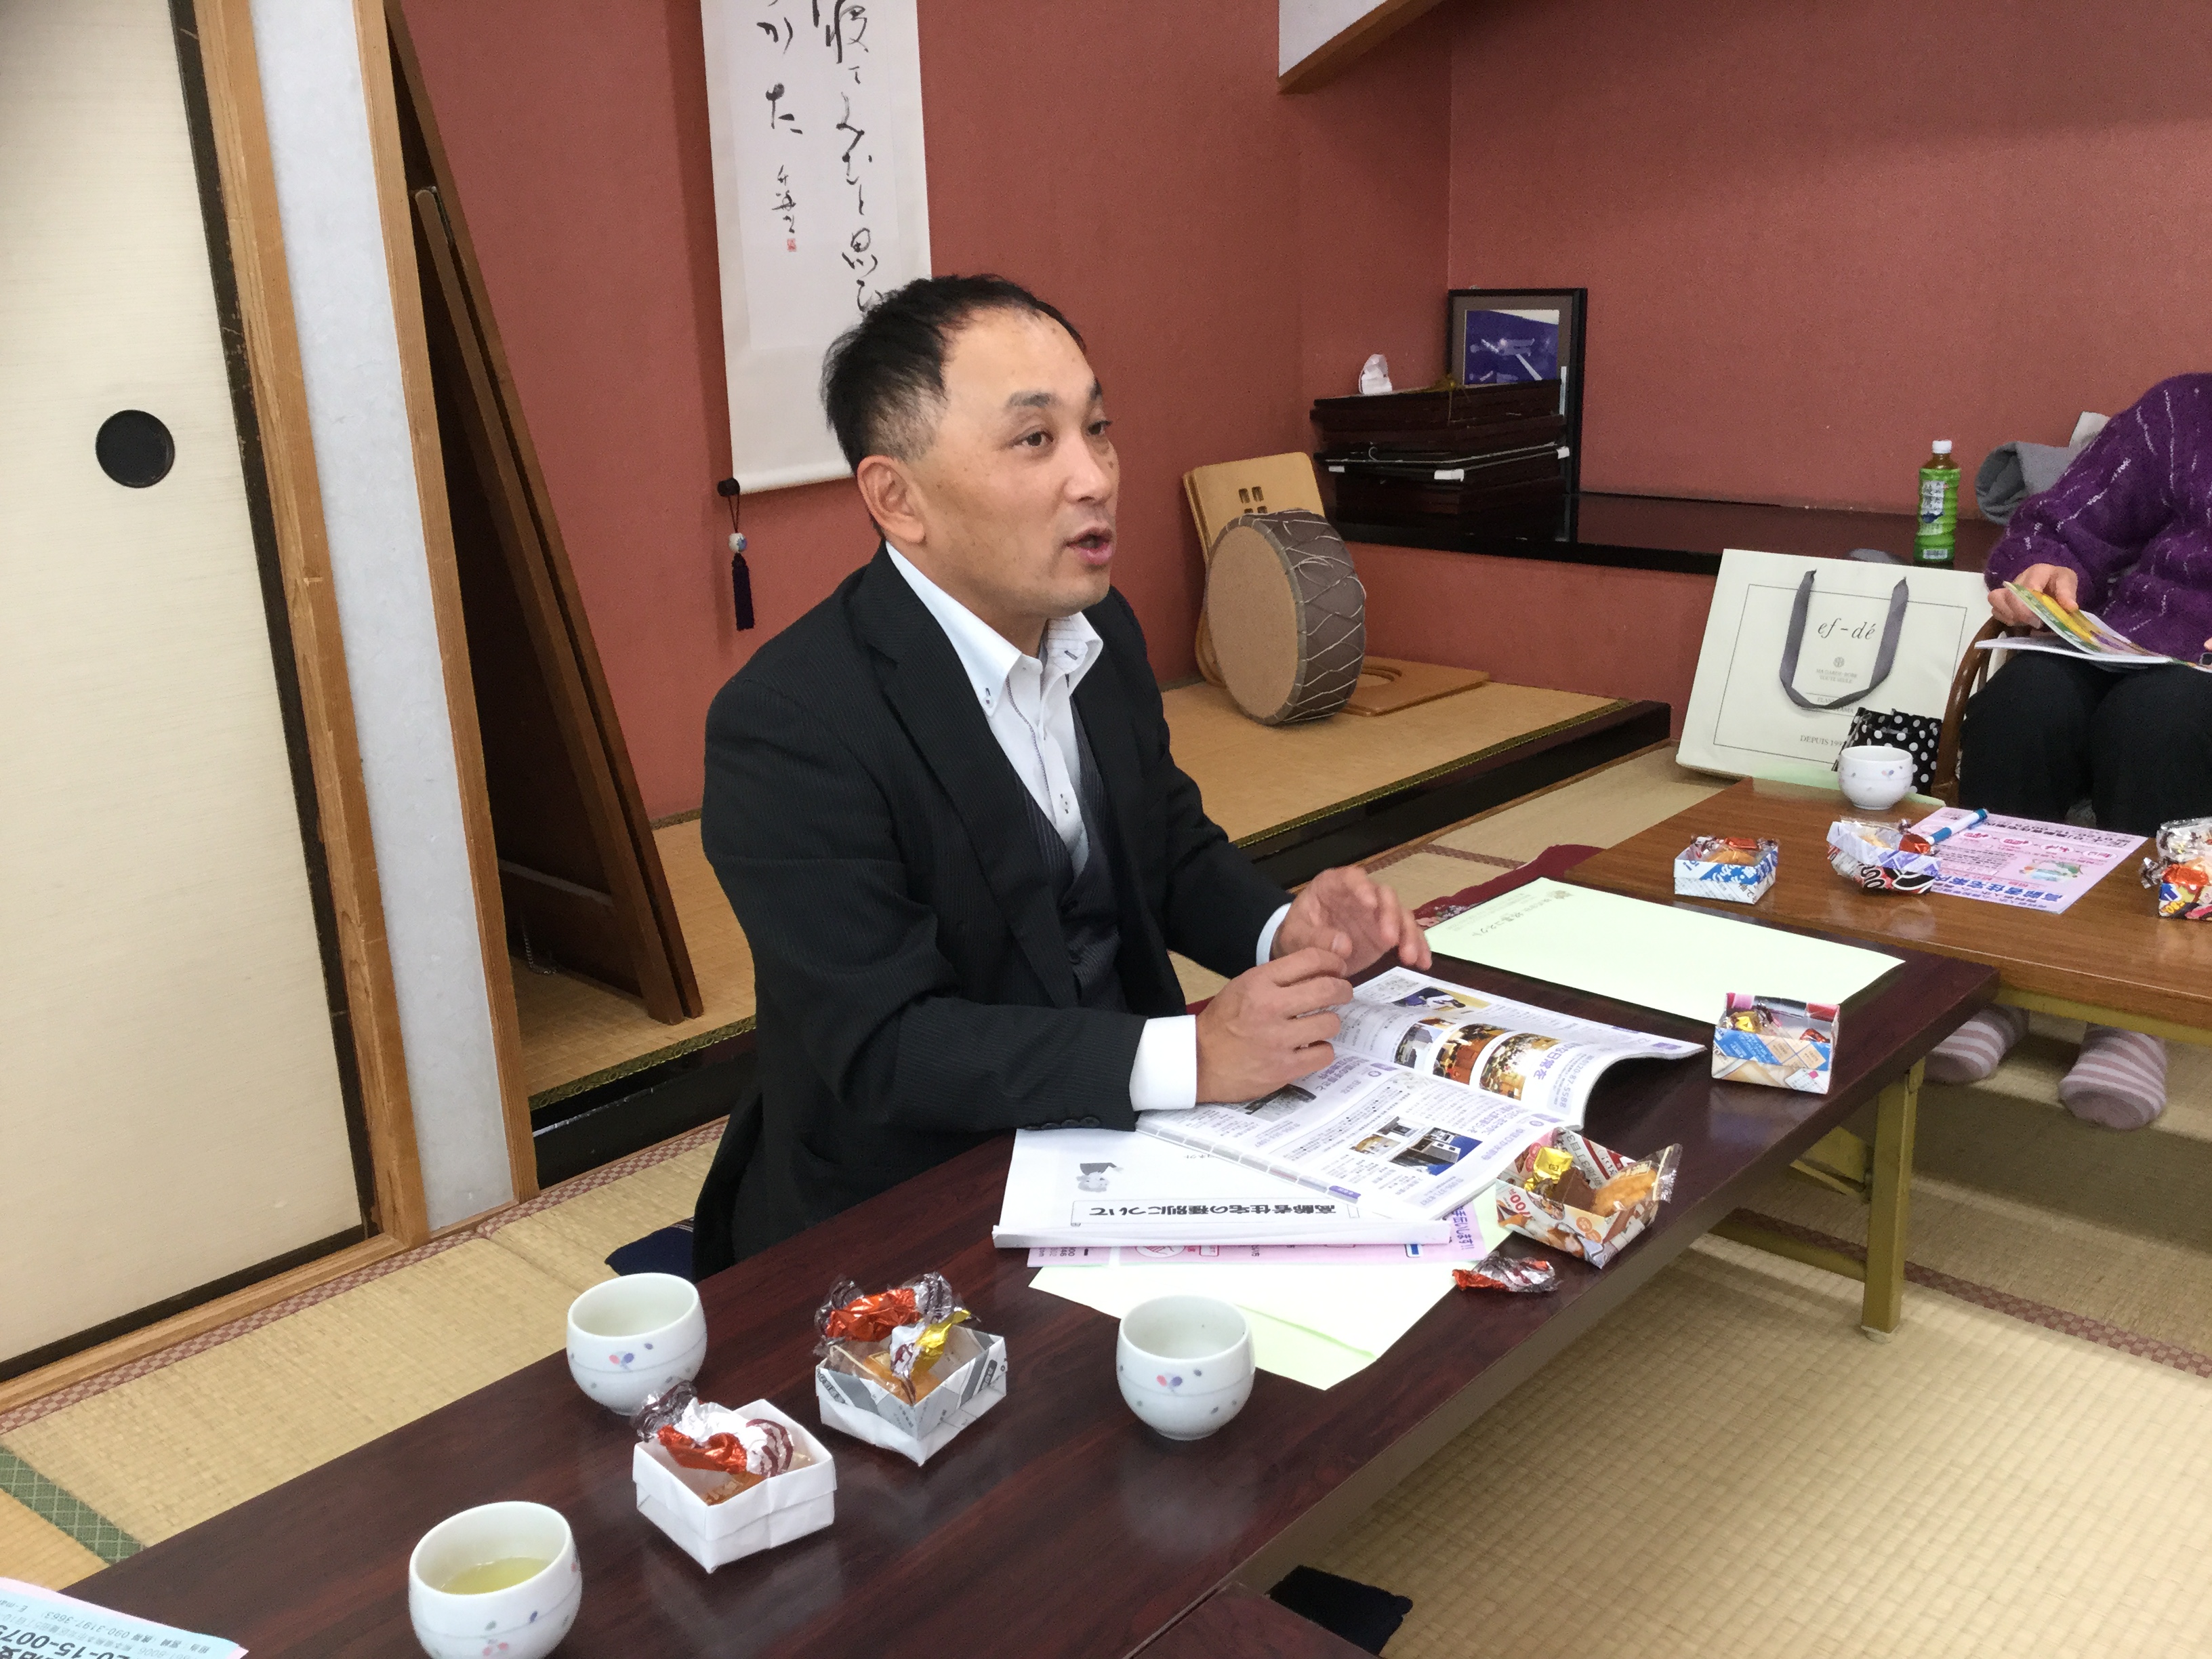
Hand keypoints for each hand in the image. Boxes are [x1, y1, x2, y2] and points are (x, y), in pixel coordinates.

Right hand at [1194, 947, 1350, 1102]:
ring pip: (1331, 1023)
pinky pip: (1324, 1054)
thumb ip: (1279, 978)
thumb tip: (1323, 969)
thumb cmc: (1223, 1022)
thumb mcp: (1244, 986)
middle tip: (1342, 994)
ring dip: (1330, 1022)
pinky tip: (1311, 1048)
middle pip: (1328, 989)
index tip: (1338, 969)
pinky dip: (1322, 1050)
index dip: (1333, 962)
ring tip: (1320, 1025)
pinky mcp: (1283, 1068)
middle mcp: (1270, 1007)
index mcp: (1258, 982)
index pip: (1311, 959)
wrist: (1198, 1061)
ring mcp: (1278, 1039)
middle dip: (1343, 990)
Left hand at [1271, 865, 1431, 974]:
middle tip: (1390, 940)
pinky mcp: (1387, 933)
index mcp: (1334, 885)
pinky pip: (1407, 935)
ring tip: (1410, 958)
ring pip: (1401, 915)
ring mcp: (1377, 914)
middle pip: (1384, 896)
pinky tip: (1424, 963)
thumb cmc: (1296, 933)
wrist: (1300, 949)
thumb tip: (1344, 946)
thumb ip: (1315, 939)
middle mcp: (1361, 895)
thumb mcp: (1296, 937)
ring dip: (1409, 934)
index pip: (1352, 878)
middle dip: (1390, 916)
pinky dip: (1418, 947)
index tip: (1369, 904)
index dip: (1363, 888)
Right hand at [1990, 562, 2078, 627]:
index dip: (2031, 604)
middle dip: (2020, 612)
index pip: (2028, 587)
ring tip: (2023, 622)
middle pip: (2009, 595)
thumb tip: (2070, 607)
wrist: (2053, 585)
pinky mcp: (2002, 598)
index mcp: (2037, 571)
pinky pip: (1994, 608)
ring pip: (1995, 599)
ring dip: (2009, 614)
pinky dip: (2004, 617)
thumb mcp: (2069, 582)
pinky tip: (2018, 622)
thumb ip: (2068, 593)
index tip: (2039, 619)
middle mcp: (2019, 578)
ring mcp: (2008, 588)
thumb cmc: (2060, 583)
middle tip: (2034, 623)